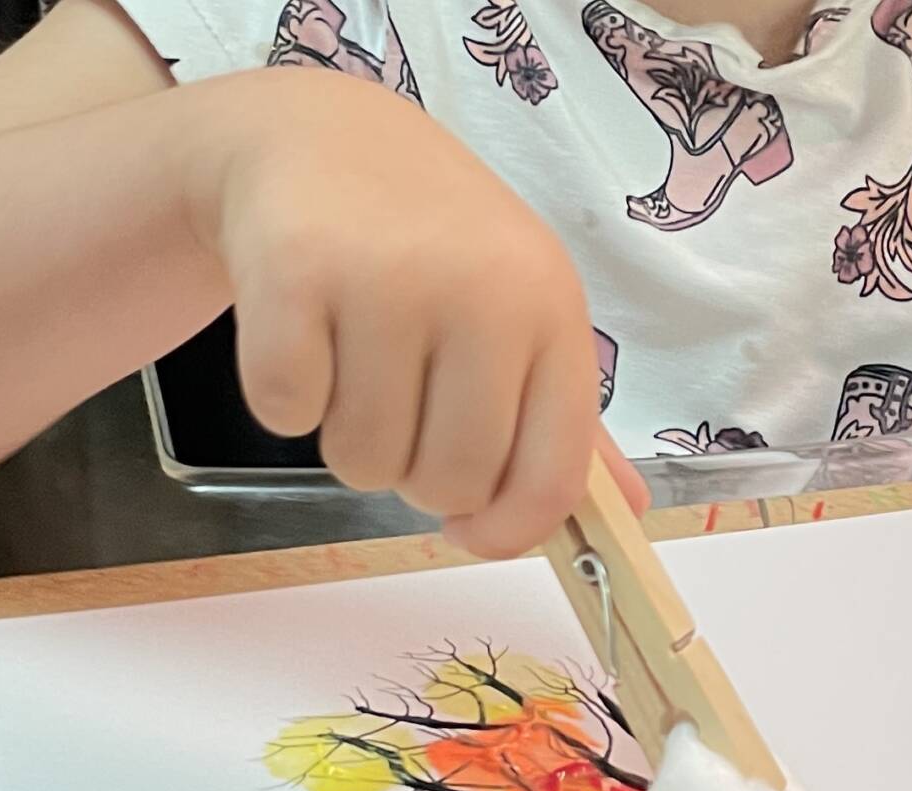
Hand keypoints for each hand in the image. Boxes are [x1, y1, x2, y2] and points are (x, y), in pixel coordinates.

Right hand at [196, 68, 642, 555]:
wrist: (317, 136)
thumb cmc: (429, 243)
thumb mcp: (520, 309)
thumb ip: (569, 419)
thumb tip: (630, 511)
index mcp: (551, 310)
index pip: (552, 478)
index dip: (506, 532)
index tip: (470, 529)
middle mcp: (481, 290)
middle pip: (448, 484)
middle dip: (412, 475)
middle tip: (399, 405)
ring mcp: (386, 278)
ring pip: (361, 462)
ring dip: (346, 438)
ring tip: (351, 362)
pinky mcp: (293, 272)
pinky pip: (284, 413)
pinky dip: (281, 399)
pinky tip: (301, 334)